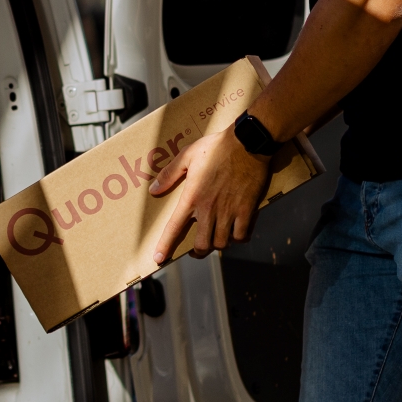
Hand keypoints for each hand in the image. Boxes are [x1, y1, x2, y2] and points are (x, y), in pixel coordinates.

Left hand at [147, 126, 271, 266]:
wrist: (248, 142)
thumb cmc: (217, 147)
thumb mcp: (188, 155)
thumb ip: (170, 174)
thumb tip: (154, 189)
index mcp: (192, 197)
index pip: (174, 228)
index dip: (166, 246)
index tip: (159, 258)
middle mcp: (209, 209)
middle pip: (202, 245)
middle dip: (198, 251)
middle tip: (197, 248)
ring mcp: (229, 211)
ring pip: (222, 243)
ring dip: (218, 245)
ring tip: (216, 239)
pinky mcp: (247, 210)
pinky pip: (242, 235)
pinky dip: (238, 238)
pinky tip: (235, 232)